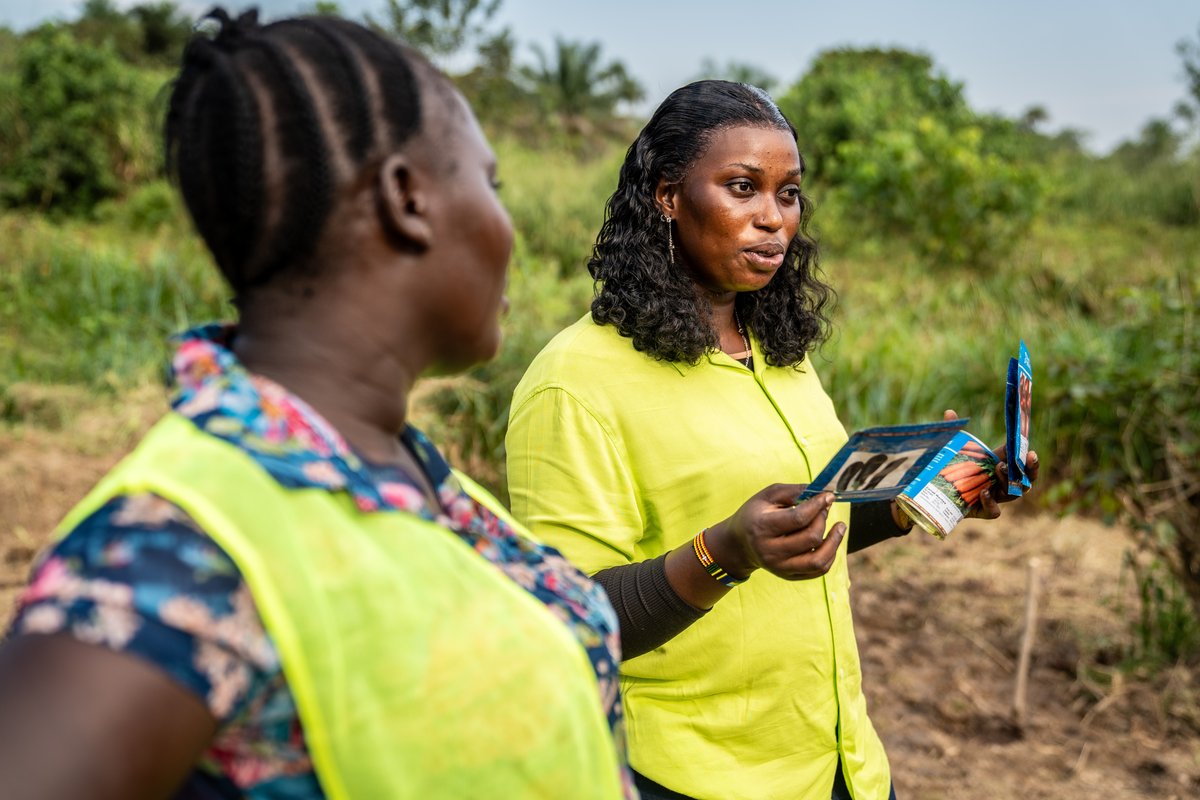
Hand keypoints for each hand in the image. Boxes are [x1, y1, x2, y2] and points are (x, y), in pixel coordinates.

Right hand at [705, 483, 844, 580]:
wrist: (739, 543)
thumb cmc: (756, 514)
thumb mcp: (768, 496)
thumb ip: (794, 491)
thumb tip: (823, 492)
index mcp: (762, 527)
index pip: (798, 518)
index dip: (818, 505)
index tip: (829, 495)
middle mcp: (770, 551)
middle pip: (810, 538)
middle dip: (823, 519)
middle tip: (824, 509)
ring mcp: (780, 567)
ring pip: (818, 561)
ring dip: (834, 542)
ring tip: (840, 527)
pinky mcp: (788, 576)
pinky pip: (818, 571)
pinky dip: (830, 555)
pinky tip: (830, 541)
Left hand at [942, 409, 1040, 519]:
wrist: (935, 495)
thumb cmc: (949, 469)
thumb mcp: (950, 449)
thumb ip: (952, 432)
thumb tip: (949, 412)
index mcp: (998, 465)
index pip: (1020, 461)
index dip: (1027, 456)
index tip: (1028, 448)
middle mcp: (1000, 483)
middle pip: (1025, 479)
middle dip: (1030, 469)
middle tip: (1028, 457)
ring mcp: (994, 498)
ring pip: (1013, 494)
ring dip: (1008, 480)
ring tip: (999, 467)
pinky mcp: (982, 511)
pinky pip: (994, 511)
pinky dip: (991, 502)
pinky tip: (983, 492)